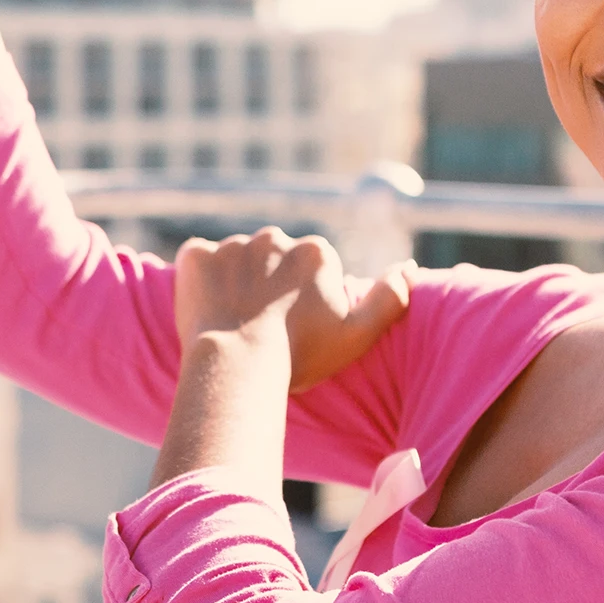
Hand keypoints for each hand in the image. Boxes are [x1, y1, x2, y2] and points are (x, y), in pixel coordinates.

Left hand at [173, 227, 412, 393]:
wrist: (237, 366)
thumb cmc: (300, 355)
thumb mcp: (358, 334)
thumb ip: (389, 298)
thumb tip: (408, 266)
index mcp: (315, 252)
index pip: (311, 270)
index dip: (303, 301)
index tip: (295, 328)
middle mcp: (275, 237)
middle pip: (273, 260)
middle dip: (268, 285)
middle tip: (261, 327)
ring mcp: (231, 244)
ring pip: (235, 261)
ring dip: (233, 282)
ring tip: (232, 323)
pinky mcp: (195, 255)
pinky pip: (197, 261)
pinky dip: (198, 281)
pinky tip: (204, 309)